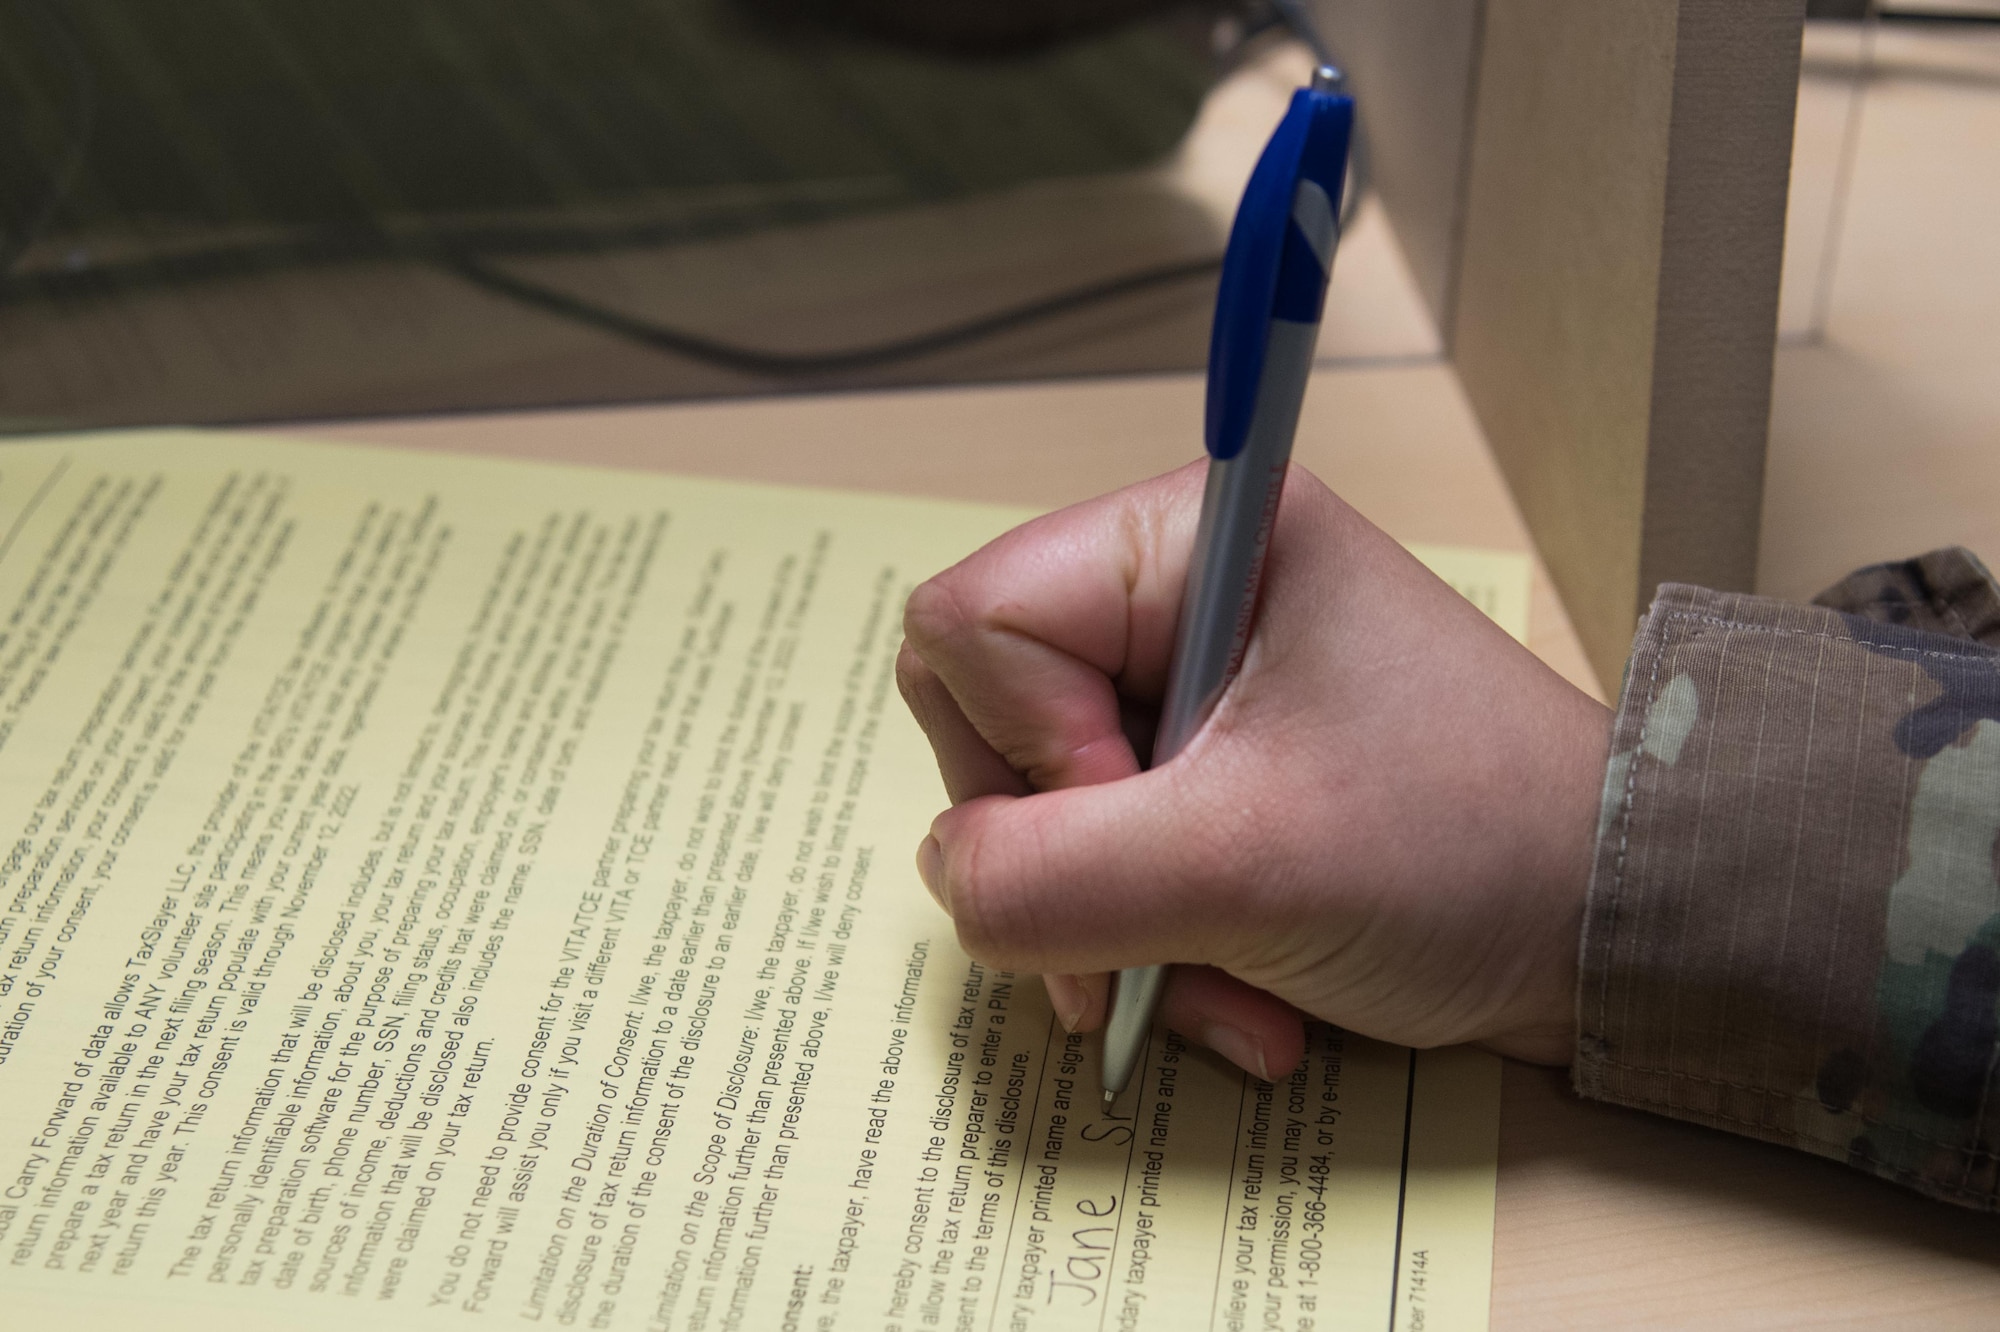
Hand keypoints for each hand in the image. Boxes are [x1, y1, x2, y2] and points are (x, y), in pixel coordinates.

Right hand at [895, 462, 1610, 1078]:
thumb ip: (1049, 875)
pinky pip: (1100, 864)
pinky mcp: (1205, 773)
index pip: (974, 622)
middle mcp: (1176, 595)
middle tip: (1147, 939)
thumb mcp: (1242, 864)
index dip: (1022, 747)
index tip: (1141, 815)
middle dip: (1059, 860)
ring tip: (1228, 989)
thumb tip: (951, 877)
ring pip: (1036, 810)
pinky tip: (1246, 998)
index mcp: (1188, 539)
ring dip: (1112, 933)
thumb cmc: (1470, 848)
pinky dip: (1151, 949)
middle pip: (985, 718)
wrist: (1608, 931)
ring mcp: (1187, 690)